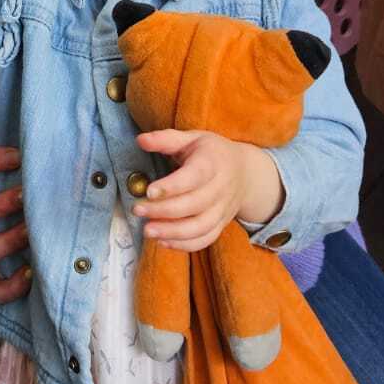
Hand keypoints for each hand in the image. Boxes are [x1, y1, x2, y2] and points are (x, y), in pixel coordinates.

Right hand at [0, 146, 30, 304]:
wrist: (4, 240)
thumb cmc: (19, 198)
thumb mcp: (14, 177)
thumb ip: (28, 164)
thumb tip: (68, 144)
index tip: (19, 157)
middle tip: (26, 195)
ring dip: (7, 241)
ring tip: (33, 232)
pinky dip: (13, 284)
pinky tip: (32, 271)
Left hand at [132, 129, 283, 251]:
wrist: (246, 172)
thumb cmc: (212, 153)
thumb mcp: (192, 139)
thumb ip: (166, 139)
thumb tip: (140, 140)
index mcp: (212, 162)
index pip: (194, 176)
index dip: (172, 186)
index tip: (149, 191)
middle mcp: (221, 188)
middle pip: (194, 205)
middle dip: (163, 211)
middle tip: (137, 210)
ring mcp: (223, 209)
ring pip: (200, 227)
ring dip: (172, 233)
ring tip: (147, 231)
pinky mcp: (221, 224)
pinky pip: (205, 239)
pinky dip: (184, 245)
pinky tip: (163, 241)